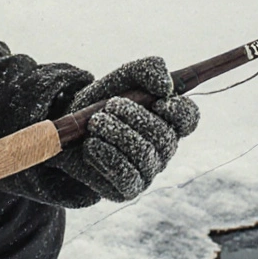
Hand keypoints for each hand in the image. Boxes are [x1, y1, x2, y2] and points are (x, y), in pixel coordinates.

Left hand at [56, 56, 198, 201]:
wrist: (68, 130)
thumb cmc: (101, 103)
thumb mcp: (122, 78)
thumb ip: (148, 70)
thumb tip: (166, 85)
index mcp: (167, 119)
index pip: (189, 118)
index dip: (178, 110)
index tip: (157, 101)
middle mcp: (162, 148)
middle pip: (164, 137)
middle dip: (134, 118)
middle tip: (109, 106)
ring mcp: (147, 170)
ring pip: (144, 155)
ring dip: (116, 133)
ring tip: (95, 123)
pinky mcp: (128, 188)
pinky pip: (126, 175)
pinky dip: (107, 156)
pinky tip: (92, 145)